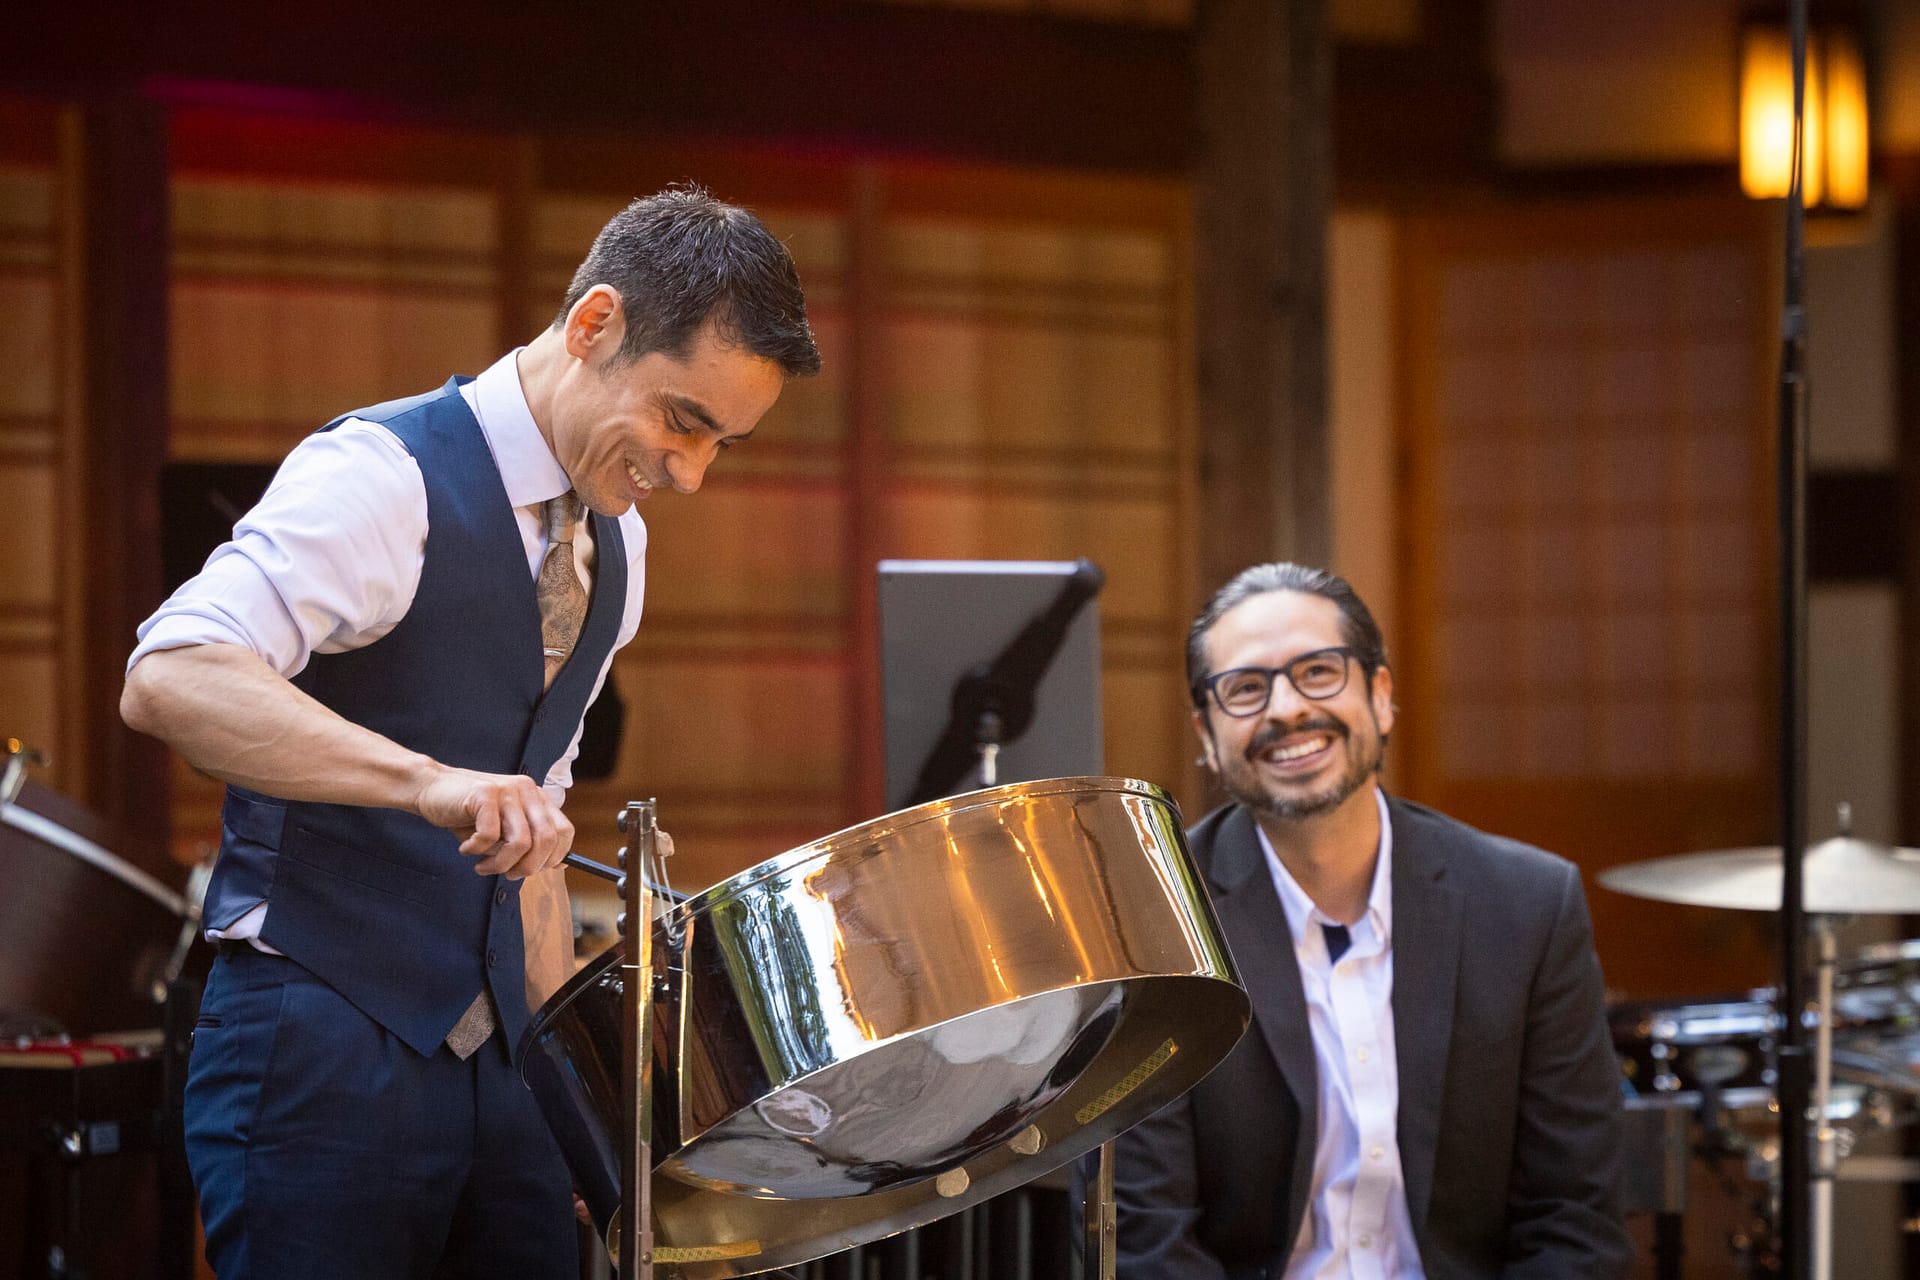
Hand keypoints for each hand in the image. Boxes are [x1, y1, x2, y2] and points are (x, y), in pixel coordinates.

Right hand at [414, 766, 573, 879]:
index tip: (533, 871)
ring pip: (521, 842)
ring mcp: (507, 790)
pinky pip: (489, 835)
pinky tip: (466, 848)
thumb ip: (528, 844)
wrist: (431, 788)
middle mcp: (527, 790)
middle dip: (529, 867)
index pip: (564, 831)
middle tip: (508, 875)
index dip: (553, 858)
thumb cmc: (467, 815)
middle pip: (547, 839)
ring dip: (501, 864)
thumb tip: (558, 866)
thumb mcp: (502, 831)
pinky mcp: (484, 793)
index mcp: (537, 798)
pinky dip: (476, 850)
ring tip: (482, 866)